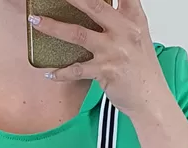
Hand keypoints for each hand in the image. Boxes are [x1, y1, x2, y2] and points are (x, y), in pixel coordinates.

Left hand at [28, 0, 167, 117]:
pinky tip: (50, 74)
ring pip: (78, 34)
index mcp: (134, 18)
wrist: (151, 99)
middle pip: (93, 5)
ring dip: (54, 27)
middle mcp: (124, 30)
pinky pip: (78, 70)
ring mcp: (114, 51)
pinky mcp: (105, 71)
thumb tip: (98, 8)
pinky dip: (62, 73)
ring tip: (36, 22)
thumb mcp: (138, 37)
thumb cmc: (142, 70)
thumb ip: (122, 19)